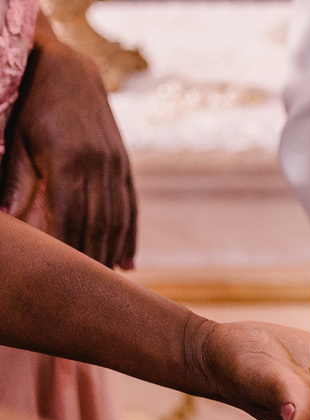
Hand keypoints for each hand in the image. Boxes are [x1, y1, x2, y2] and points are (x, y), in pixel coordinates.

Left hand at [1, 15, 135, 268]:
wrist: (65, 66)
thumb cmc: (28, 102)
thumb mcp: (16, 139)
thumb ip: (17, 181)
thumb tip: (13, 224)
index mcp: (69, 160)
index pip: (69, 219)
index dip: (68, 253)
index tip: (64, 281)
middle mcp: (100, 165)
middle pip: (97, 226)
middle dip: (92, 263)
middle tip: (86, 297)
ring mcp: (116, 164)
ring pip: (117, 220)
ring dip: (112, 256)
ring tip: (105, 288)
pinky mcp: (123, 164)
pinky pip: (130, 207)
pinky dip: (129, 238)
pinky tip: (128, 263)